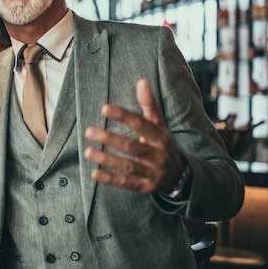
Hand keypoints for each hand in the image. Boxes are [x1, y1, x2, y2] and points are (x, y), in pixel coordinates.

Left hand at [84, 79, 185, 194]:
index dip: (123, 116)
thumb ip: (149, 104)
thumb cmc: (162, 144)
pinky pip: (127, 183)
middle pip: (132, 146)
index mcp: (160, 137)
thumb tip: (142, 81)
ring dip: (107, 159)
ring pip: (128, 166)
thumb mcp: (159, 125)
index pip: (141, 124)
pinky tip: (94, 173)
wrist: (180, 175)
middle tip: (88, 131)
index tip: (105, 108)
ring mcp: (152, 173)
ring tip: (87, 151)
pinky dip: (110, 179)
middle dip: (110, 139)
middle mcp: (158, 155)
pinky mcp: (145, 187)